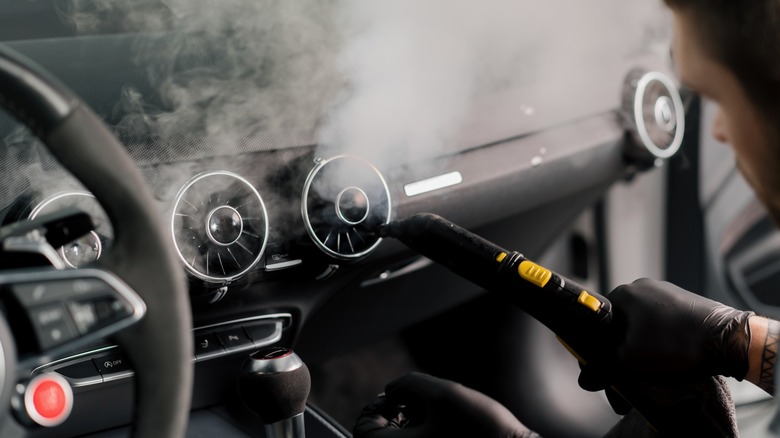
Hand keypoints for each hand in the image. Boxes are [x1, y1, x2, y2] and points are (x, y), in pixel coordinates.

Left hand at [353, 372, 538, 437]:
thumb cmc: (481, 427)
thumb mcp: (443, 393)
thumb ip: (409, 383)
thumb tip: (391, 389)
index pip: (362, 431)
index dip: (374, 409)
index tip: (396, 400)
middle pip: (380, 436)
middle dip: (395, 413)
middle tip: (417, 403)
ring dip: (411, 421)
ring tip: (436, 414)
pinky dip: (424, 431)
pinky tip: (445, 425)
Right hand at [579, 278, 752, 393]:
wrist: (727, 340)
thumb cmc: (678, 344)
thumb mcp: (630, 361)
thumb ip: (602, 368)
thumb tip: (586, 378)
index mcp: (625, 293)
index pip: (598, 318)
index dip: (598, 343)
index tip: (603, 361)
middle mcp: (645, 287)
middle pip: (622, 321)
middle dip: (623, 346)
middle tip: (629, 368)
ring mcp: (668, 293)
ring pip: (644, 323)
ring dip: (644, 344)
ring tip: (654, 364)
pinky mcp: (686, 303)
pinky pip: (665, 322)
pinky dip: (663, 339)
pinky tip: (671, 355)